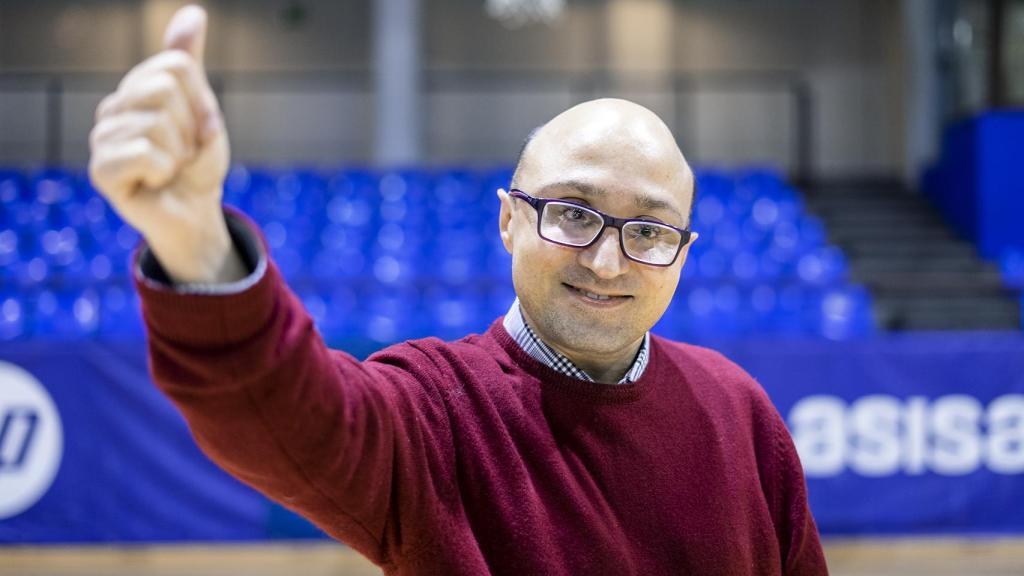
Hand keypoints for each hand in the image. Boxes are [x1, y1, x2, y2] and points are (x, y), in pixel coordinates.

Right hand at [89, 5, 244, 283]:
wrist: (194, 212)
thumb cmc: (196, 164)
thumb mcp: (202, 109)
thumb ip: (190, 62)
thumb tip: (192, 13)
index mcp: (136, 89)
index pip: (176, 66)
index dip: (202, 102)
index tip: (203, 129)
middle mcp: (113, 107)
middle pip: (164, 89)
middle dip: (191, 127)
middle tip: (185, 152)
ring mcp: (102, 137)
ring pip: (157, 124)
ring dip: (180, 154)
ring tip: (171, 169)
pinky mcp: (101, 169)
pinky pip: (145, 152)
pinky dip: (165, 170)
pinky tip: (156, 181)